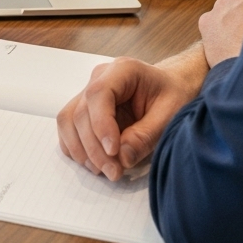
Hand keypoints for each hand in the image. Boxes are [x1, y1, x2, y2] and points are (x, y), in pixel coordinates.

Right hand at [57, 44, 208, 180]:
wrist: (172, 87)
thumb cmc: (173, 95)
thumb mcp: (170, 115)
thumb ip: (146, 136)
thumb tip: (121, 158)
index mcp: (123, 70)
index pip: (98, 94)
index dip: (101, 125)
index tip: (113, 152)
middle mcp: (100, 78)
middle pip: (81, 112)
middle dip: (94, 148)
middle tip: (114, 172)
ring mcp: (88, 92)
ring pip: (68, 121)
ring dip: (82, 150)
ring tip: (105, 170)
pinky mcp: (85, 108)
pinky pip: (69, 128)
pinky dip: (76, 148)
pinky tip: (95, 163)